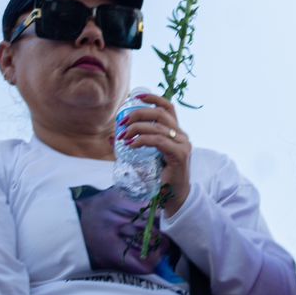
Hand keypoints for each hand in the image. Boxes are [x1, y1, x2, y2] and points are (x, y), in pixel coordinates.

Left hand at [119, 92, 192, 212]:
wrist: (174, 198)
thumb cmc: (160, 178)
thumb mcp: (147, 157)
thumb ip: (135, 145)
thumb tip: (112, 138)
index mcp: (177, 133)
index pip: (168, 108)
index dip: (154, 98)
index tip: (137, 96)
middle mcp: (182, 136)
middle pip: (161, 114)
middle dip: (139, 113)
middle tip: (122, 123)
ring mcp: (183, 145)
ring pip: (159, 127)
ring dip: (137, 128)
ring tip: (123, 137)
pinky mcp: (180, 155)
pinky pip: (159, 141)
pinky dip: (143, 140)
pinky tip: (132, 145)